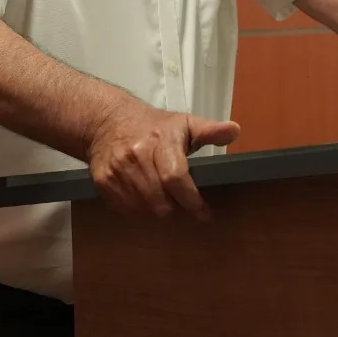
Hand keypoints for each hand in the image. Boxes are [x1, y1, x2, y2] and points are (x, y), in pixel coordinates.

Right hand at [87, 102, 239, 218]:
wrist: (107, 122)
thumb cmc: (153, 126)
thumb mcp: (184, 123)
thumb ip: (210, 131)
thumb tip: (234, 130)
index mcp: (161, 141)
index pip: (176, 177)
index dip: (192, 200)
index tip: (205, 214)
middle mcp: (137, 156)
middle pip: (159, 200)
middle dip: (174, 207)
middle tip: (180, 201)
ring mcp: (118, 170)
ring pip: (143, 208)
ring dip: (156, 209)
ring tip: (162, 197)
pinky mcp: (103, 181)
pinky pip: (125, 209)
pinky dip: (138, 209)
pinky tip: (143, 197)